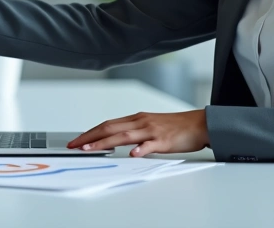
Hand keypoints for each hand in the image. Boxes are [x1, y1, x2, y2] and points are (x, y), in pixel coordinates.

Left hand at [68, 110, 208, 156]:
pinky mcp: (164, 140)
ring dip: (104, 142)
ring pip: (124, 135)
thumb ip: (134, 133)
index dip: (90, 132)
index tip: (76, 141)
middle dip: (89, 137)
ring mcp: (151, 130)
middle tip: (73, 146)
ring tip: (90, 149)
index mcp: (136, 119)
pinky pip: (150, 145)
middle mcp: (140, 122)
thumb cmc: (176, 127)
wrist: (199, 123)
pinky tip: (132, 154)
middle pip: (109, 128)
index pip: (107, 124)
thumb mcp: (150, 127)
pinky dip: (140, 149)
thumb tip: (116, 141)